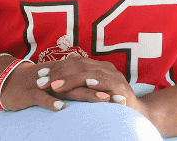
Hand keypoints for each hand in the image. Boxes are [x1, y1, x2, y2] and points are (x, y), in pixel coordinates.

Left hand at [26, 57, 147, 115]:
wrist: (137, 113)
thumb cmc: (110, 104)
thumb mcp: (91, 93)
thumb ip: (78, 86)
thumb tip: (55, 82)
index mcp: (97, 67)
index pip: (73, 63)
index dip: (56, 68)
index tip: (40, 75)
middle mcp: (105, 68)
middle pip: (78, 65)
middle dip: (58, 73)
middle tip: (41, 80)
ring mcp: (114, 76)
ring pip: (89, 72)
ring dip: (71, 79)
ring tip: (55, 86)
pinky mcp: (122, 87)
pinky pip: (107, 82)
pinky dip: (96, 81)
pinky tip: (84, 84)